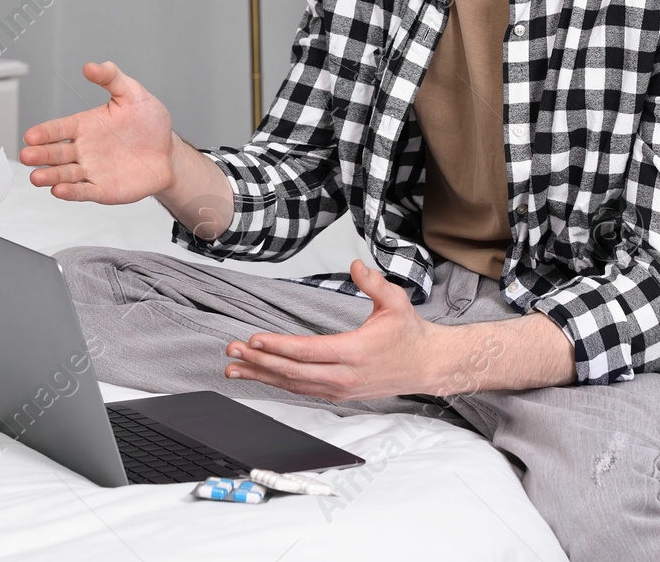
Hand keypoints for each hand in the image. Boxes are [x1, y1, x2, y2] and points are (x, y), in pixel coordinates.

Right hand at [20, 61, 173, 203]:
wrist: (169, 153)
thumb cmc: (150, 123)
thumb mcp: (133, 94)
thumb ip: (112, 78)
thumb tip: (90, 66)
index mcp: (85, 125)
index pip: (58, 128)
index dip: (44, 132)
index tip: (30, 135)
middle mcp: (83, 149)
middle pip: (55, 152)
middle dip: (40, 154)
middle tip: (27, 155)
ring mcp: (91, 170)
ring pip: (64, 174)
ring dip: (50, 175)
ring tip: (36, 177)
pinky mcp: (102, 189)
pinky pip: (84, 191)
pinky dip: (71, 192)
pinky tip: (59, 190)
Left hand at [223, 259, 451, 400]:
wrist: (427, 366)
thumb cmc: (409, 334)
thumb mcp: (395, 302)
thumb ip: (374, 283)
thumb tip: (355, 266)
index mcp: (356, 352)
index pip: (309, 351)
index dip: (279, 347)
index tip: (254, 339)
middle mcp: (344, 376)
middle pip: (293, 372)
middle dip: (259, 361)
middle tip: (232, 353)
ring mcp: (340, 388)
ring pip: (293, 385)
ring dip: (262, 375)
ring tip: (235, 368)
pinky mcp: (339, 394)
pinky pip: (302, 390)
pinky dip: (278, 383)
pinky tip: (260, 376)